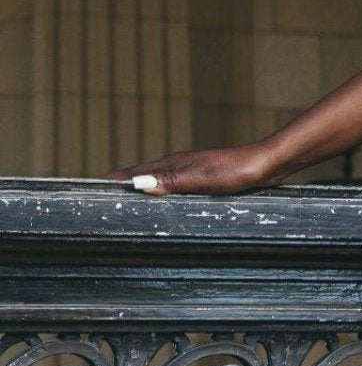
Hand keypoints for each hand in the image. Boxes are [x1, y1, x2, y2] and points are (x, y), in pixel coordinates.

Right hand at [106, 143, 280, 195]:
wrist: (265, 164)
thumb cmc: (236, 171)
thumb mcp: (202, 179)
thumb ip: (171, 182)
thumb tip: (138, 185)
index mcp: (172, 165)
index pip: (134, 174)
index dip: (114, 182)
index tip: (92, 190)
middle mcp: (178, 166)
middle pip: (143, 176)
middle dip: (122, 186)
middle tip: (103, 199)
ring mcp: (190, 171)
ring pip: (158, 181)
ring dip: (141, 189)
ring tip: (126, 202)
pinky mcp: (203, 178)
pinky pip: (174, 186)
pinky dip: (161, 193)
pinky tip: (166, 202)